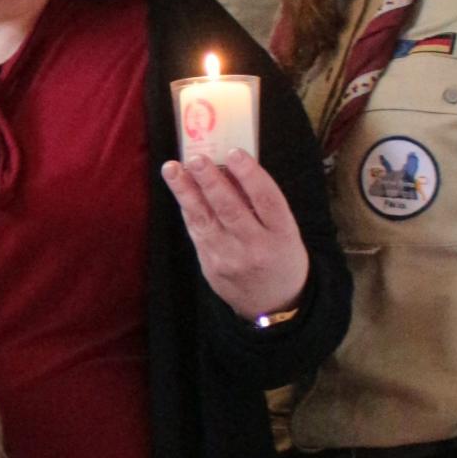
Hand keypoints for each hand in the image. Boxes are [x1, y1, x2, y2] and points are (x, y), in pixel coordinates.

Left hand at [162, 148, 309, 320]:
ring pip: (205, 220)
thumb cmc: (280, 255)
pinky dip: (187, 207)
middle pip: (231, 209)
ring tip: (172, 168)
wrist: (274, 305)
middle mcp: (257, 247)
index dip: (250, 175)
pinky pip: (196, 231)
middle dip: (210, 181)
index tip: (234, 152)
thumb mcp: (285, 231)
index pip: (267, 200)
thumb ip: (261, 203)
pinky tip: (179, 188)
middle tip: (195, 158)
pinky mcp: (210, 265)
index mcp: (283, 235)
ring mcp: (231, 258)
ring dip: (186, 191)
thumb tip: (230, 165)